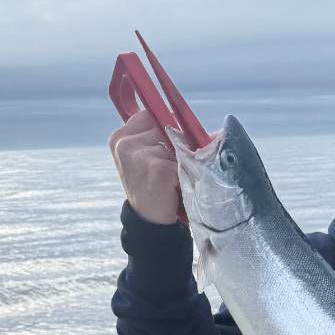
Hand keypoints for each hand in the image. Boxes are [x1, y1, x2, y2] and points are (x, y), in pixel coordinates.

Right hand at [109, 108, 185, 225]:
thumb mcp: (149, 156)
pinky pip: (183, 161)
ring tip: (169, 179)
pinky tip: (173, 187)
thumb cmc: (151, 185)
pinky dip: (184, 173)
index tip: (167, 145)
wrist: (149, 220)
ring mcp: (139, 155)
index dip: (166, 128)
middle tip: (167, 167)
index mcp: (121, 136)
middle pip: (166, 128)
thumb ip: (164, 136)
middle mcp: (125, 143)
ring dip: (180, 161)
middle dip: (175, 145)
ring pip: (176, 146)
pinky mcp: (156, 168)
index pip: (150, 114)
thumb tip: (213, 132)